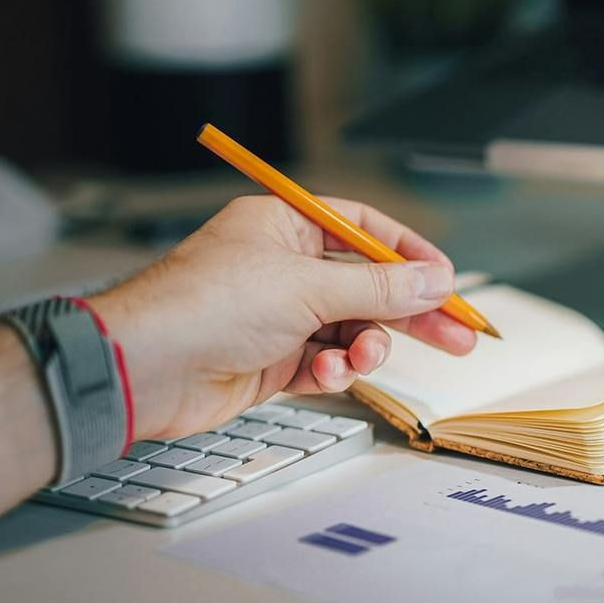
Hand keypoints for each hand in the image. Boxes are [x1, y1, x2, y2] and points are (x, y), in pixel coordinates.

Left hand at [88, 195, 475, 440]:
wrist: (144, 368)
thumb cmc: (205, 306)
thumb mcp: (307, 286)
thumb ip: (379, 287)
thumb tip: (434, 281)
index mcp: (286, 226)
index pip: (365, 229)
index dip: (410, 254)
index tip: (447, 281)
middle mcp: (283, 266)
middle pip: (368, 285)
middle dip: (411, 313)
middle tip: (459, 336)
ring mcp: (278, 315)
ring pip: (351, 329)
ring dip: (365, 347)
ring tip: (362, 358)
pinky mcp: (272, 360)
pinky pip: (325, 363)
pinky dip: (333, 372)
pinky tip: (327, 376)